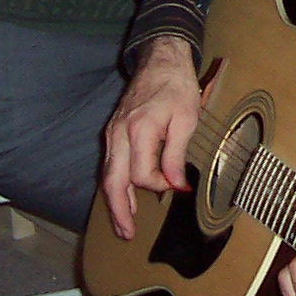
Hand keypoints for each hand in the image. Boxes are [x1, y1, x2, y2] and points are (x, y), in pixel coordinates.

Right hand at [100, 39, 206, 238]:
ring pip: (108, 175)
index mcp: (138, 129)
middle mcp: (118, 134)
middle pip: (113, 181)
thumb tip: (175, 185)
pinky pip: (111, 165)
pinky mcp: (113, 132)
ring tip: (124, 226)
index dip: (158, 186)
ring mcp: (112, 133)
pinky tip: (125, 198)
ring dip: (115, 202)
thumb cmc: (176, 87)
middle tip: (127, 234)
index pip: (142, 174)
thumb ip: (176, 154)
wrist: (160, 61)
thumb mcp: (186, 119)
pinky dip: (116, 185)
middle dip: (118, 210)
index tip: (178, 187)